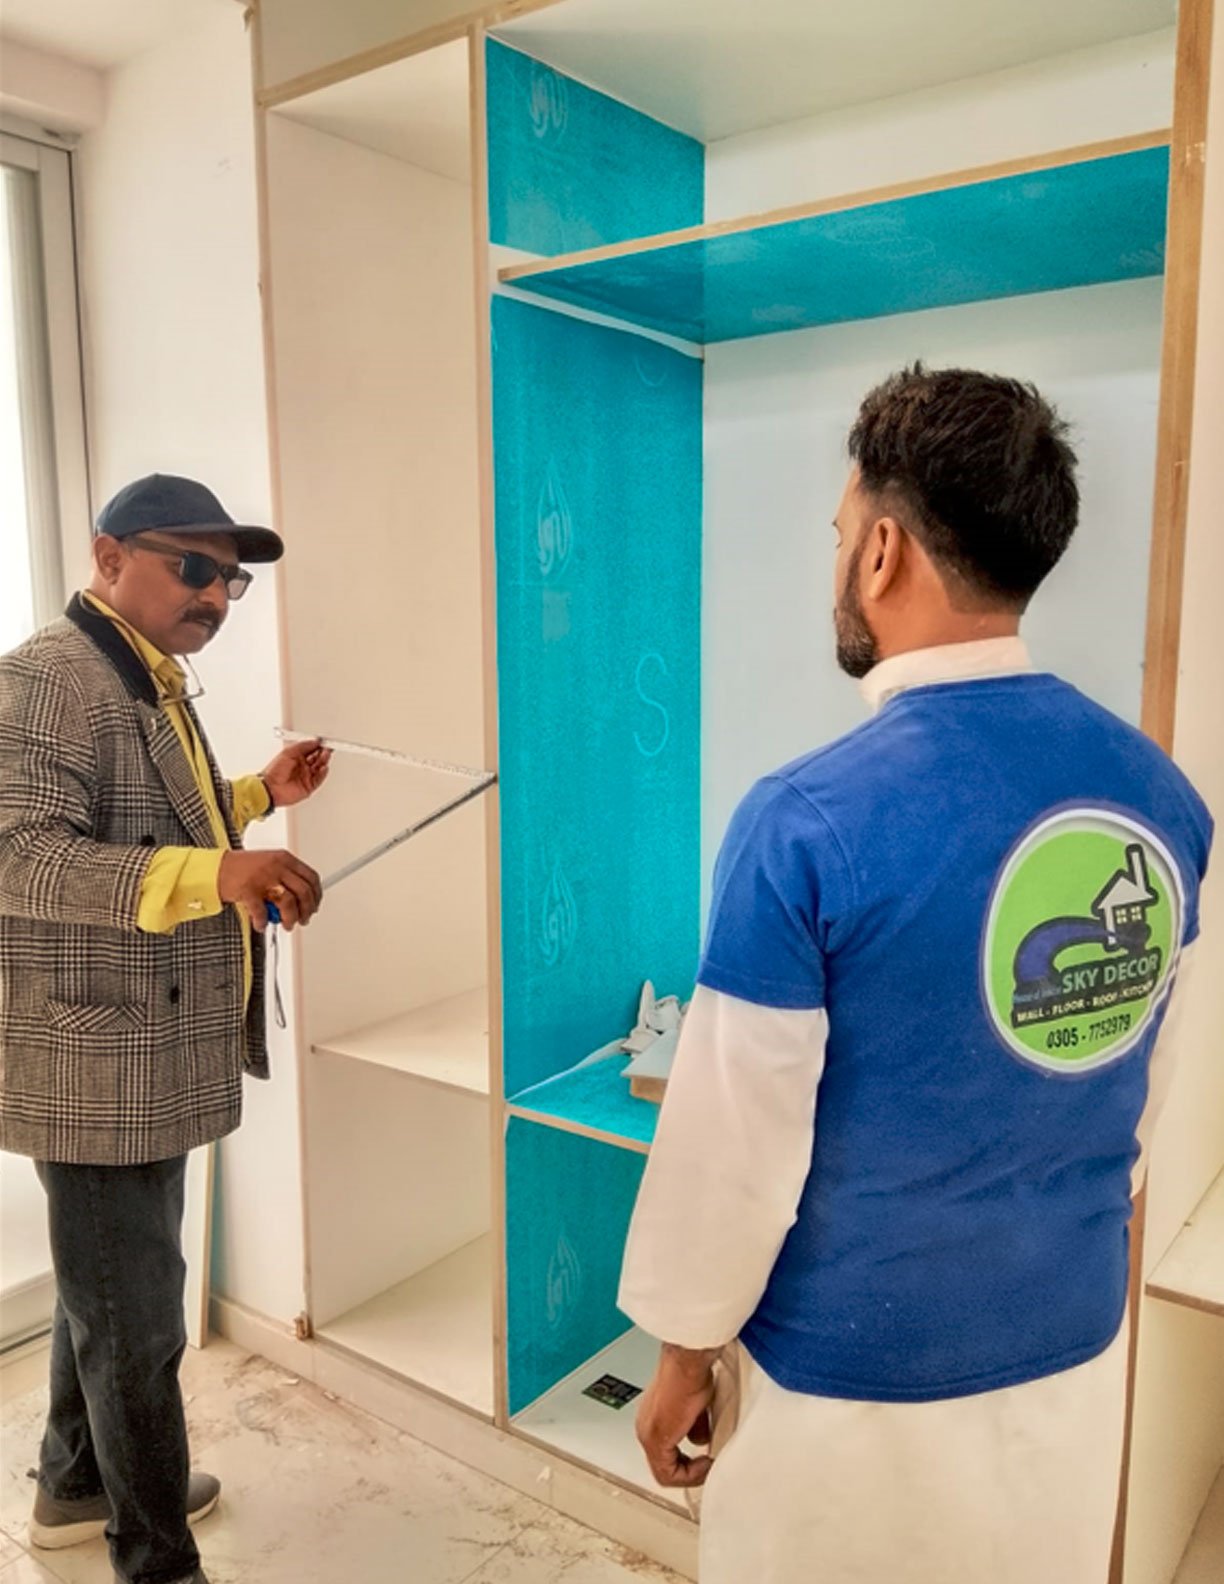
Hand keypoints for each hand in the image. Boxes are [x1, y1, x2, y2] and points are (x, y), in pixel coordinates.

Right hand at [218, 849, 322, 931]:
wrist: (215, 868)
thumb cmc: (242, 868)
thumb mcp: (270, 864)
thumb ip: (286, 877)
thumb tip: (303, 899)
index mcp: (284, 859)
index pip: (311, 878)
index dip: (316, 895)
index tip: (314, 906)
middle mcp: (277, 866)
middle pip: (304, 891)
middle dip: (307, 910)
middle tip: (303, 920)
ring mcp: (263, 878)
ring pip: (288, 903)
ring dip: (290, 918)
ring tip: (287, 925)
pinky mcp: (249, 890)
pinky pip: (263, 912)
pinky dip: (263, 922)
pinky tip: (261, 924)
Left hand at [261, 740, 331, 809]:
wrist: (270, 788)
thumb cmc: (274, 771)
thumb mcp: (287, 752)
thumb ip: (302, 746)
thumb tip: (314, 741)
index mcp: (296, 757)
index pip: (311, 750)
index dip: (318, 746)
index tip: (323, 742)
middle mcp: (302, 767)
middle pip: (317, 758)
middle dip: (323, 753)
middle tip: (327, 748)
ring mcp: (306, 776)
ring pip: (319, 768)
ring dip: (324, 761)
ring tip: (326, 755)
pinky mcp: (309, 786)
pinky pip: (319, 779)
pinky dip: (323, 774)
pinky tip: (324, 768)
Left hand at [636, 1344, 717, 1488]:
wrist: (687, 1362)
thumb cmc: (690, 1372)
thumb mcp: (696, 1405)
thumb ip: (694, 1425)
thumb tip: (700, 1438)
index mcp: (652, 1419)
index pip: (666, 1455)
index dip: (688, 1464)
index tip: (705, 1459)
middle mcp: (645, 1428)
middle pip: (665, 1467)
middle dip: (690, 1470)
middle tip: (707, 1467)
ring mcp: (648, 1435)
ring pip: (665, 1473)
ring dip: (691, 1474)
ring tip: (707, 1466)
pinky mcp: (656, 1440)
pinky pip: (669, 1474)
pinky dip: (690, 1475)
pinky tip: (705, 1462)